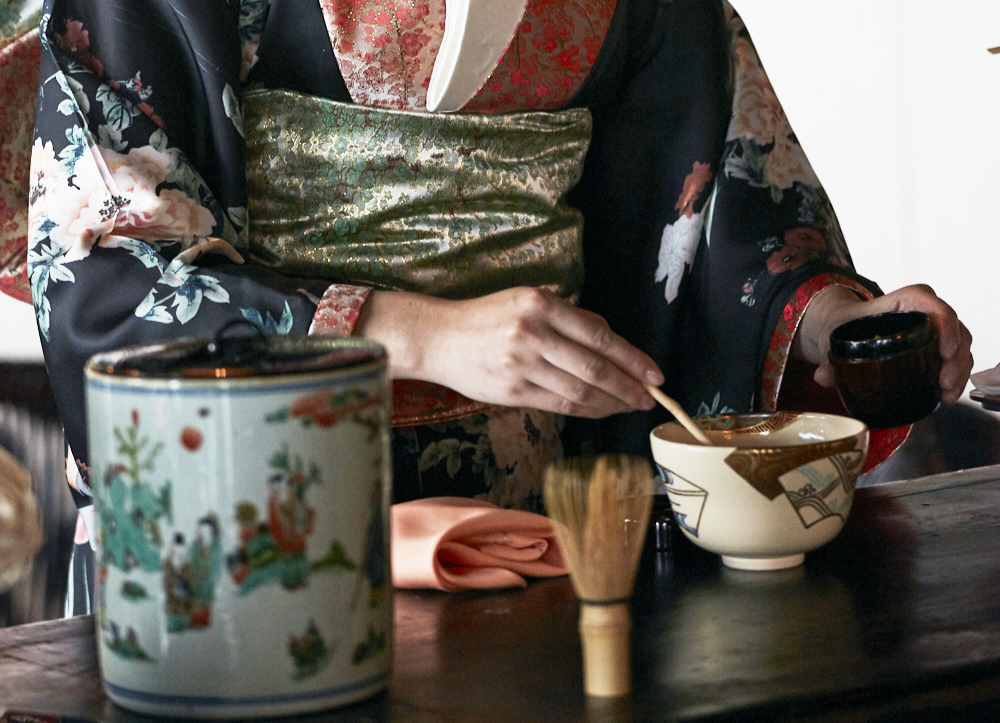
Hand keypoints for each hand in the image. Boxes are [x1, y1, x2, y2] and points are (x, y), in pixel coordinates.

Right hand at [356, 287, 663, 417]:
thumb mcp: (527, 301)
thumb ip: (570, 318)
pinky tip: (601, 410)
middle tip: (650, 398)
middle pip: (594, 367)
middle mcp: (532, 333)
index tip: (654, 374)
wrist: (439, 338)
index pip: (598, 336)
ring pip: (580, 391)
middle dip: (629, 386)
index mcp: (540, 305)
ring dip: (611, 402)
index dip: (632, 358)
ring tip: (629, 406)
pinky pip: (559, 404)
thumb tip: (612, 341)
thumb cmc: (488, 317)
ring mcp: (521, 365)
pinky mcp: (512, 391)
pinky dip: (586, 410)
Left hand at [796, 284, 972, 403]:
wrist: (844, 326)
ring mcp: (935, 328)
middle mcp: (925, 310)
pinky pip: (957, 357)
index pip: (932, 304)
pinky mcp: (937, 344)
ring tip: (946, 394)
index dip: (946, 326)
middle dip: (956, 358)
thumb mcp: (835, 337)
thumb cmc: (845, 325)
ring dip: (959, 371)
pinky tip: (946, 396)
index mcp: (904, 300)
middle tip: (944, 383)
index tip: (945, 351)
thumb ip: (829, 359)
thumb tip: (822, 377)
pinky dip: (956, 376)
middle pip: (954, 328)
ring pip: (961, 344)